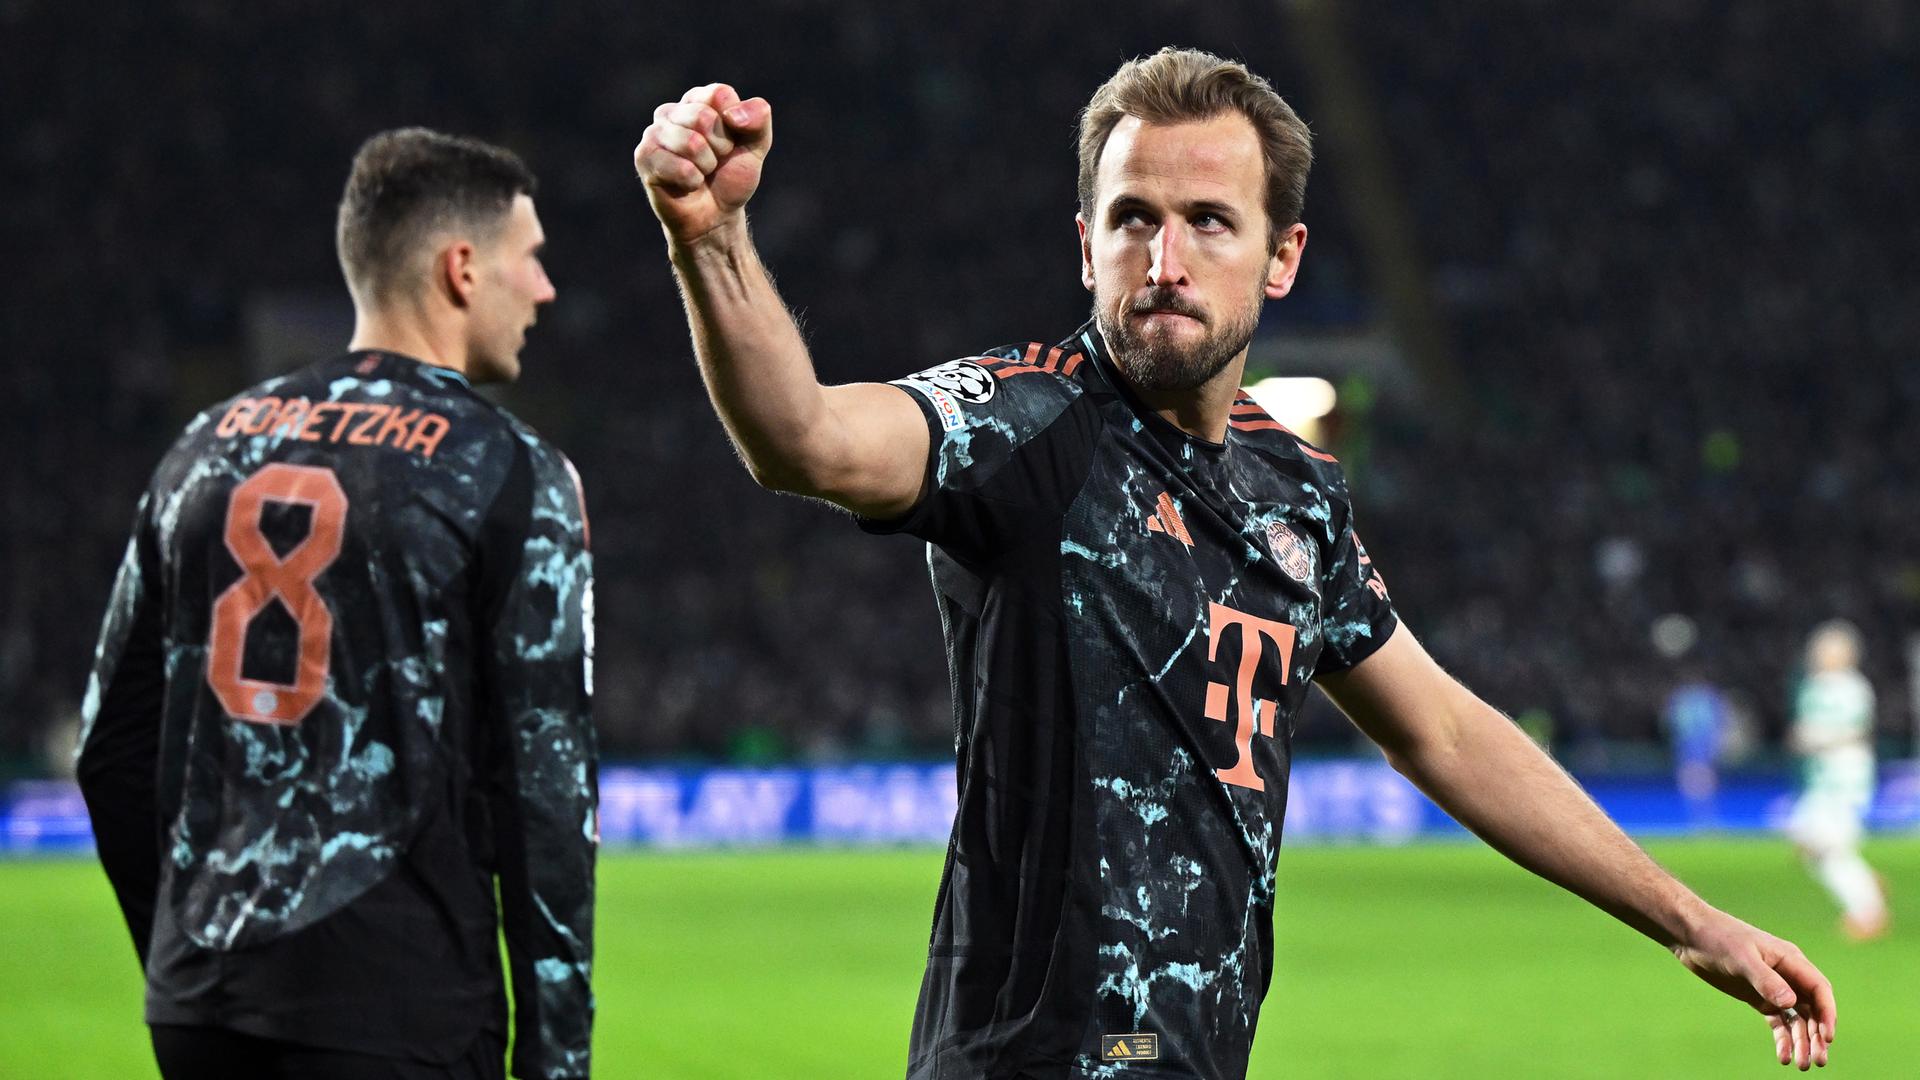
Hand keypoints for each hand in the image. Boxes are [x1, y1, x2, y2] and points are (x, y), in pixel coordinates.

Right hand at [634, 83, 772, 245]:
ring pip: (692, 143)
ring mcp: (654, 133)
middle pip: (704, 117)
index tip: (730, 142)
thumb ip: (758, 118)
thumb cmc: (731, 176)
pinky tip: (687, 184)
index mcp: (697, 100)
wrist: (715, 216)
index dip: (733, 125)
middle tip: (714, 161)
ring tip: (701, 173)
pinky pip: (681, 167)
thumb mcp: (756, 145)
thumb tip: (733, 114)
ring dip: (706, 166)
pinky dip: (692, 181)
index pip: (719, 95)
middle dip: (719, 147)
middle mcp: (671, 112)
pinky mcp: (644, 157)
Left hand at [1670, 910, 1834, 1069]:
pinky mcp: (1758, 998)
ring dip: (1802, 1041)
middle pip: (1812, 1009)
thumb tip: (1791, 1003)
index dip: (1827, 1013)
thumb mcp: (1741, 958)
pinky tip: (1782, 1056)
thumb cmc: (1718, 938)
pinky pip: (1778, 1021)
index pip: (1819, 990)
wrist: (1690, 935)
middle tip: (1818, 1061)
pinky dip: (1782, 1038)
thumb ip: (1766, 980)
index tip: (1827, 1037)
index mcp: (1790, 960)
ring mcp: (1774, 988)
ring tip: (1802, 1065)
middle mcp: (1788, 975)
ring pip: (1797, 1019)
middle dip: (1817, 1035)